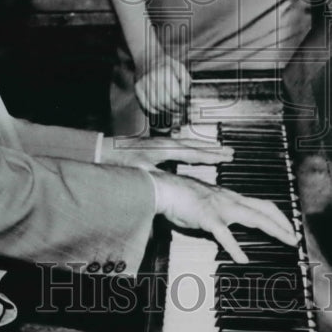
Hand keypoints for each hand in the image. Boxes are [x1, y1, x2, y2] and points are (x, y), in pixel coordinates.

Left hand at [100, 135, 232, 169]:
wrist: (102, 151)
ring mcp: (159, 144)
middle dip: (212, 149)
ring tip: (217, 150)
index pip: (192, 152)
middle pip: (194, 145)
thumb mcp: (140, 172)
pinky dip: (190, 150)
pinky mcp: (154, 147)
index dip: (209, 156)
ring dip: (202, 148)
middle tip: (229, 152)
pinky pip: (178, 147)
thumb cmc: (118, 161)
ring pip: (187, 144)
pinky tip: (192, 155)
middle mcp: (164, 143)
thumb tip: (170, 187)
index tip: (225, 157)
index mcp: (163, 149)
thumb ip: (156, 180)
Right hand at [134, 53, 189, 118]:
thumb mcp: (180, 67)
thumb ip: (186, 81)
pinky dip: (154, 111)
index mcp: (166, 71)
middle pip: (166, 101)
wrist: (147, 57)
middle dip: (175, 109)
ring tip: (172, 111)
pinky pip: (146, 105)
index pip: (176, 94)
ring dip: (165, 111)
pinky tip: (161, 109)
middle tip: (180, 110)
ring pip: (156, 105)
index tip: (185, 105)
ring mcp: (144, 83)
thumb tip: (187, 95)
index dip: (182, 103)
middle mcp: (153, 77)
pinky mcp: (137, 88)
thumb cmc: (166, 64)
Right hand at [151, 169, 296, 262]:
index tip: (289, 227)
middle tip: (296, 238)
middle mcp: (230, 200)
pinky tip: (243, 259)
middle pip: (265, 210)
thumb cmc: (181, 197)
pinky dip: (236, 248)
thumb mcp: (206, 204)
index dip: (278, 216)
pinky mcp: (208, 218)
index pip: (262, 204)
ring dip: (274, 230)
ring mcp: (221, 208)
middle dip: (284, 224)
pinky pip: (225, 235)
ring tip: (287, 242)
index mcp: (230, 197)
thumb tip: (225, 227)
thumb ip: (219, 214)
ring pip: (255, 218)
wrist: (165, 188)